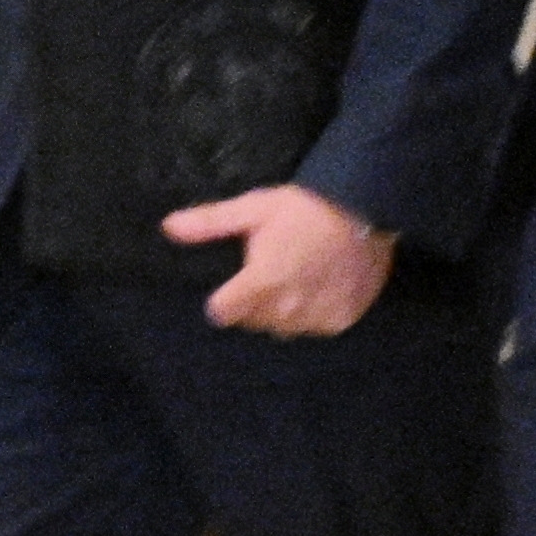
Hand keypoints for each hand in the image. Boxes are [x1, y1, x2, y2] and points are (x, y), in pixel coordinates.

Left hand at [164, 180, 396, 337]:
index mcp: (260, 282)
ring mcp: (315, 318)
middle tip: (273, 270)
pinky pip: (314, 327)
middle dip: (255, 302)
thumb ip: (211, 223)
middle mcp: (286, 308)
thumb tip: (167, 227)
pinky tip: (320, 287)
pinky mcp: (340, 321)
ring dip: (283, 310)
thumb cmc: (306, 208)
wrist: (368, 211)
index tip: (234, 287)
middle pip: (253, 321)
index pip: (222, 313)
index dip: (224, 300)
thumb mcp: (255, 208)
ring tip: (298, 278)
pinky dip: (313, 313)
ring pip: (283, 327)